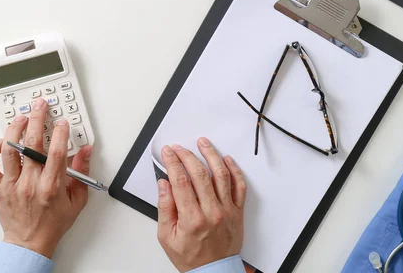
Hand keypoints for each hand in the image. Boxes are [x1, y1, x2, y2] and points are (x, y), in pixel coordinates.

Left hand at [0, 98, 92, 257]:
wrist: (29, 243)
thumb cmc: (53, 223)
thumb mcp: (77, 200)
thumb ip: (82, 173)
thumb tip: (86, 151)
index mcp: (51, 186)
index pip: (57, 152)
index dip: (61, 132)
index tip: (63, 122)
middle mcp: (30, 183)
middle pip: (32, 144)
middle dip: (37, 119)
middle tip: (40, 106)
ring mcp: (11, 184)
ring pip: (9, 149)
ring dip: (15, 129)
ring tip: (21, 118)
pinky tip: (1, 141)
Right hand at [157, 137, 246, 271]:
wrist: (213, 271)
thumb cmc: (190, 256)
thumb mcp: (166, 236)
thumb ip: (164, 207)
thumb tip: (164, 184)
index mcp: (191, 219)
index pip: (180, 181)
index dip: (173, 162)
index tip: (168, 152)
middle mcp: (211, 212)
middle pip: (200, 174)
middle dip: (187, 155)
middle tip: (180, 147)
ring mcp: (226, 210)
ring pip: (221, 175)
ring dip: (211, 155)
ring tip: (203, 143)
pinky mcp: (237, 211)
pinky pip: (239, 186)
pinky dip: (234, 170)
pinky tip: (226, 159)